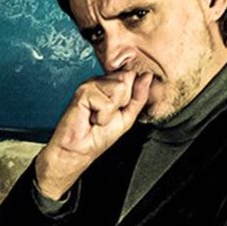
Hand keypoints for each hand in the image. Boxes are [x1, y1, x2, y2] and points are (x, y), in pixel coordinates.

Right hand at [32, 68, 155, 199]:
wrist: (79, 149)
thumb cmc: (98, 136)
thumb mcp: (128, 115)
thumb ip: (139, 96)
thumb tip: (147, 75)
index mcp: (111, 84)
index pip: (133, 76)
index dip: (131, 95)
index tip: (117, 110)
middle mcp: (101, 81)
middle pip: (128, 78)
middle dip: (123, 101)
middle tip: (106, 113)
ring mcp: (91, 85)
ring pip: (120, 87)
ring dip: (112, 110)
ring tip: (99, 117)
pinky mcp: (84, 92)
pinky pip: (107, 101)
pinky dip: (103, 116)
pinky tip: (91, 118)